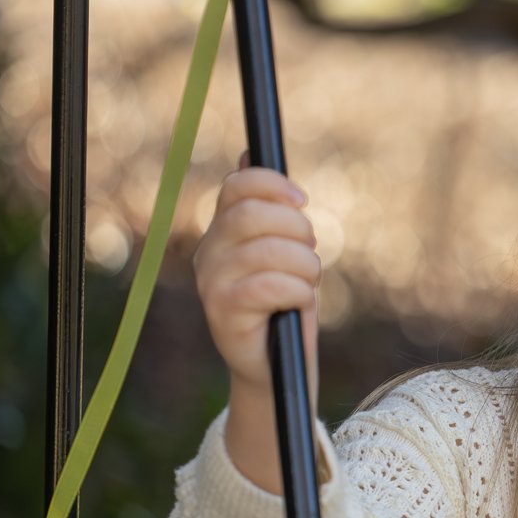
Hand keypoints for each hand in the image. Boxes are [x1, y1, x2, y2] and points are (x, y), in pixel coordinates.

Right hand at [193, 150, 320, 401]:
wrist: (276, 365)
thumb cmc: (283, 302)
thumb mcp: (281, 250)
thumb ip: (268, 207)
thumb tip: (248, 152)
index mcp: (221, 230)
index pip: (237, 185)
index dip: (274, 184)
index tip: (302, 201)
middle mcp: (207, 252)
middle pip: (253, 213)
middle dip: (298, 229)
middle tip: (310, 252)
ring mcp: (210, 283)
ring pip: (270, 250)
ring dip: (305, 266)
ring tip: (307, 283)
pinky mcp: (222, 312)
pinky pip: (271, 285)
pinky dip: (299, 292)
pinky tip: (298, 304)